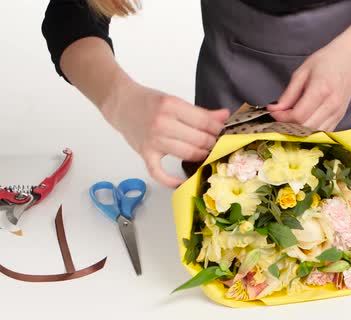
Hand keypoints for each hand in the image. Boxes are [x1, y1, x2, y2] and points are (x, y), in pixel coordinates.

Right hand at [102, 80, 228, 187]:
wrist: (121, 103)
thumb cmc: (148, 102)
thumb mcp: (175, 101)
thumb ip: (200, 112)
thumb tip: (224, 116)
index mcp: (172, 106)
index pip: (204, 121)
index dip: (218, 128)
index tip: (222, 131)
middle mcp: (163, 123)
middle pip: (199, 139)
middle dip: (212, 143)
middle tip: (216, 143)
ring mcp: (153, 140)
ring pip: (188, 154)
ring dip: (201, 156)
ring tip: (205, 153)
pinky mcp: (145, 154)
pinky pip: (159, 172)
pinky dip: (170, 180)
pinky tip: (181, 182)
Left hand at [267, 40, 350, 131]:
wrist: (349, 60)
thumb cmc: (326, 62)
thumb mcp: (302, 72)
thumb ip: (288, 94)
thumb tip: (275, 109)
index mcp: (321, 90)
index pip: (298, 115)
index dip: (282, 117)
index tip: (274, 112)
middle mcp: (332, 104)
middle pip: (306, 127)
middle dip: (288, 125)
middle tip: (280, 116)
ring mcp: (338, 112)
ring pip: (314, 132)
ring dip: (299, 129)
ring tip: (290, 119)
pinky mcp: (340, 117)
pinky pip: (323, 131)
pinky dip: (310, 130)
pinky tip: (303, 121)